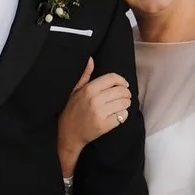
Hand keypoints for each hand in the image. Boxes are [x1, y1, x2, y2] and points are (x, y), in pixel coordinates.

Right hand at [57, 60, 131, 178]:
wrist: (68, 134)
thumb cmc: (71, 111)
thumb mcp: (74, 91)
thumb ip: (84, 76)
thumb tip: (90, 59)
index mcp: (88, 89)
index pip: (112, 79)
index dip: (121, 80)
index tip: (124, 84)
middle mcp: (95, 100)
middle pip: (121, 91)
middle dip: (126, 93)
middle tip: (125, 96)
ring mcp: (100, 113)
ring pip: (123, 103)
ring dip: (126, 104)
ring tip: (122, 105)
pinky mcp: (104, 126)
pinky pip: (122, 116)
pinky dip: (123, 115)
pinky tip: (118, 115)